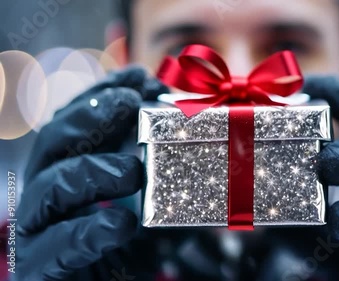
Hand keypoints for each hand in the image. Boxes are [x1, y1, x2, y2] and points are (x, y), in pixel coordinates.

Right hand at [16, 67, 167, 280]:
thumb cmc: (137, 245)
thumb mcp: (161, 200)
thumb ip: (174, 171)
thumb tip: (203, 133)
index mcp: (72, 165)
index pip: (78, 119)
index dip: (106, 92)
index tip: (140, 76)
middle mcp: (50, 189)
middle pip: (56, 141)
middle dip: (93, 115)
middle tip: (130, 101)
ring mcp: (40, 227)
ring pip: (50, 186)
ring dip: (93, 171)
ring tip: (133, 171)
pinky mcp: (42, 265)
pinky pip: (56, 245)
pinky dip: (88, 231)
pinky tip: (121, 224)